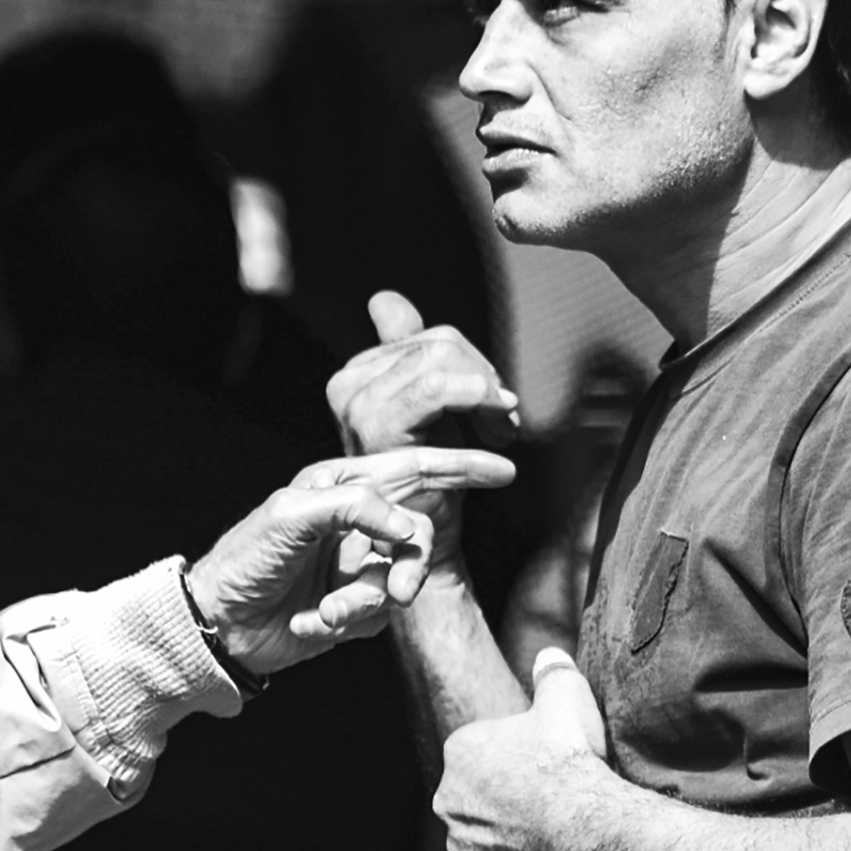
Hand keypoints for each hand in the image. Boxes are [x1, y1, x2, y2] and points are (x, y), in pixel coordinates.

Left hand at [186, 446, 514, 675]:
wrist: (220, 625)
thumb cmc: (246, 558)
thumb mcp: (291, 516)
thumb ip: (353, 507)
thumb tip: (407, 527)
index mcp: (342, 486)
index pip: (413, 469)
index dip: (459, 466)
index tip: (502, 469)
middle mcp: (356, 523)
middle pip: (419, 536)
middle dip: (411, 567)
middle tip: (399, 593)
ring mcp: (359, 565)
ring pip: (402, 580)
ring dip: (366, 603)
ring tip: (328, 613)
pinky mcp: (356, 606)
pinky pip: (380, 614)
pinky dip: (348, 621)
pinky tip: (313, 622)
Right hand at [326, 294, 517, 578]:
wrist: (419, 551)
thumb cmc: (426, 487)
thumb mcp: (423, 411)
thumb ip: (405, 352)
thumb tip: (383, 299)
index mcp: (355, 375)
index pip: (431, 337)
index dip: (475, 368)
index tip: (493, 407)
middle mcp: (347, 385)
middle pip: (441, 343)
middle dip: (485, 380)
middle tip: (503, 422)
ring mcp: (358, 405)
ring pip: (445, 360)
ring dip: (487, 395)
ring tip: (500, 433)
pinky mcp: (377, 427)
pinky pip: (441, 387)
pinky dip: (482, 406)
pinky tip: (500, 443)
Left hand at [434, 647, 607, 850]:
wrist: (583, 823)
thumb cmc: (569, 760)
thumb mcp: (565, 698)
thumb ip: (553, 673)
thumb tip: (550, 656)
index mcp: (460, 753)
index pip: (484, 756)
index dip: (519, 762)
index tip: (547, 769)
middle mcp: (448, 800)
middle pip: (480, 800)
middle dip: (508, 803)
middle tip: (550, 806)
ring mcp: (461, 847)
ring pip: (485, 842)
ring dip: (509, 841)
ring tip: (551, 839)